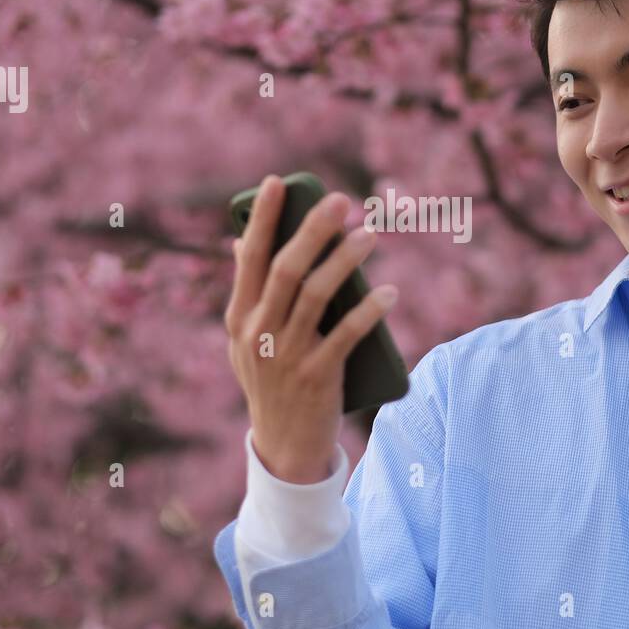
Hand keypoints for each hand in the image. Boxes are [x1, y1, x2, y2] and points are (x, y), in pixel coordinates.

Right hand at [224, 175, 398, 483]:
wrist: (284, 447)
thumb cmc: (271, 382)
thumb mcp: (246, 340)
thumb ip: (248, 293)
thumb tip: (239, 242)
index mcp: (239, 318)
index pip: (249, 258)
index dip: (262, 218)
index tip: (277, 182)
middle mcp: (258, 333)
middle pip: (286, 269)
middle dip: (313, 230)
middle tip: (341, 200)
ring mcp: (286, 356)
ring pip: (316, 296)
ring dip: (345, 261)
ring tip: (370, 235)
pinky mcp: (317, 377)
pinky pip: (346, 336)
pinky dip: (369, 312)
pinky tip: (390, 293)